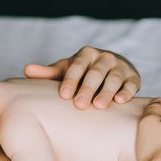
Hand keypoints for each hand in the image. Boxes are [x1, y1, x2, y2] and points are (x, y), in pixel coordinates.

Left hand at [24, 46, 140, 109]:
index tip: (64, 95)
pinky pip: (131, 84)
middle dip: (87, 88)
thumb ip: (48, 73)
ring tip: (99, 106)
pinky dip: (127, 92)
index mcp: (85, 54)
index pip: (76, 67)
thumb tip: (27, 71)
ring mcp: (120, 67)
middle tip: (80, 104)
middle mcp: (104, 57)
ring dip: (107, 92)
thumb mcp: (65, 71)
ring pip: (113, 78)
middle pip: (95, 73)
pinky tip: (120, 101)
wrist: (110, 69)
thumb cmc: (81, 73)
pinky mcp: (133, 77)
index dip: (70, 80)